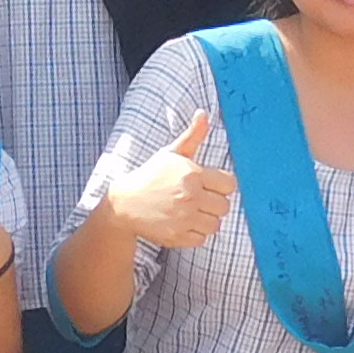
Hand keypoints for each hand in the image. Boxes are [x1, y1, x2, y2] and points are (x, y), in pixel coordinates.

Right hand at [111, 111, 235, 249]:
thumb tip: (203, 113)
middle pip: (225, 206)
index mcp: (192, 174)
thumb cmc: (151, 176)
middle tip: (198, 199)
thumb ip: (192, 136)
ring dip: (206, 219)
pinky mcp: (176, 236)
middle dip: (214, 203)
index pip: (229, 184)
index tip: (209, 185)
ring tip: (191, 212)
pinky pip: (202, 239)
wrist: (124, 203)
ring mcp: (183, 218)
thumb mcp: (170, 153)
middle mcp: (190, 196)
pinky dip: (195, 233)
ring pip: (216, 224)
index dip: (221, 185)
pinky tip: (183, 223)